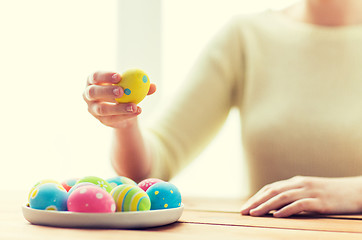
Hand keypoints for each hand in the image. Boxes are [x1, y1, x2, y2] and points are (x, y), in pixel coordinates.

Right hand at [83, 71, 155, 127]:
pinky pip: (112, 118)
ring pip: (102, 109)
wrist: (125, 111)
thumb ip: (141, 86)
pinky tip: (137, 111)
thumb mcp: (132, 87)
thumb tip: (153, 86)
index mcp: (93, 81)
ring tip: (134, 105)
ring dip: (118, 107)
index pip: (95, 76)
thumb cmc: (126, 92)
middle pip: (93, 92)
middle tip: (122, 91)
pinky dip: (125, 115)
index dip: (105, 76)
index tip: (119, 76)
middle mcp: (88, 95)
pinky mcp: (102, 120)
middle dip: (107, 91)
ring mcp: (93, 109)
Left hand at [241, 176, 361, 217]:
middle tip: (243, 211)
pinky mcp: (320, 201)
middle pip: (272, 191)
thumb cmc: (332, 194)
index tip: (245, 207)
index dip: (256, 197)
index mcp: (296, 182)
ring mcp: (310, 191)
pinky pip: (300, 204)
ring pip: (283, 197)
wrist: (356, 191)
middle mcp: (300, 184)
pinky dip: (287, 209)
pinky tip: (277, 216)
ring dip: (266, 206)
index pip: (271, 188)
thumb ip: (294, 197)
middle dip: (256, 201)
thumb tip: (275, 209)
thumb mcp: (310, 193)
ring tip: (254, 214)